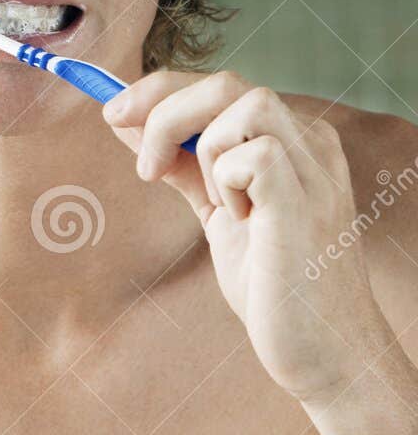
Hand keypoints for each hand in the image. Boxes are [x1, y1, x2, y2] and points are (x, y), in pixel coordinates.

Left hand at [103, 71, 392, 402]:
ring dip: (203, 149)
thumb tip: (126, 121)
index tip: (112, 114)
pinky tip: (238, 219)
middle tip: (142, 167)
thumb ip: (179, 165)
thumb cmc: (272, 283)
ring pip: (244, 103)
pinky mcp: (305, 203)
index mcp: (292, 140)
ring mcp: (314, 171)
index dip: (158, 90)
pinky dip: (226, 179)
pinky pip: (253, 153)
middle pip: (226, 82)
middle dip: (161, 110)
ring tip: (214, 203)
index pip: (219, 84)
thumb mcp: (215, 211)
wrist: (323, 351)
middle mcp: (311, 144)